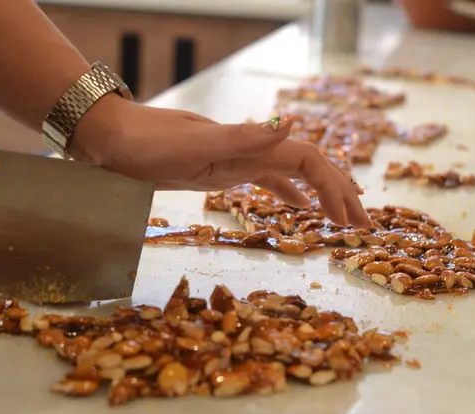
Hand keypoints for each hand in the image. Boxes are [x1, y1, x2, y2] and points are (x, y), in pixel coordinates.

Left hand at [72, 96, 370, 227]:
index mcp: (249, 145)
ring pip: (293, 177)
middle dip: (339, 194)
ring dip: (321, 197)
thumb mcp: (192, 143)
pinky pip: (267, 182)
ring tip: (343, 222)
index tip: (349, 220)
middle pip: (310, 168)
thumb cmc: (146, 143)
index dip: (334, 187)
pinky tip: (299, 209)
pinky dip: (290, 195)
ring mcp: (237, 160)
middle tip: (363, 227)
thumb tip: (291, 125)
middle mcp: (250, 150)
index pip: (308, 161)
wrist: (111, 138)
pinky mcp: (221, 170)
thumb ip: (241, 137)